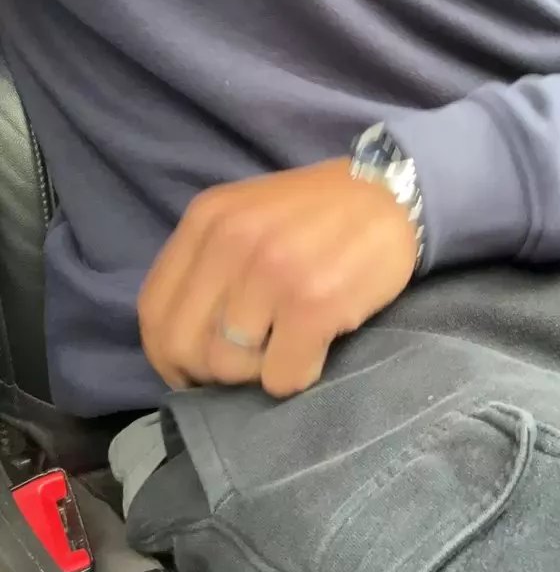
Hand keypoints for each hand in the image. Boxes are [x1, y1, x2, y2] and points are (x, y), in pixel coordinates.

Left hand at [138, 159, 417, 397]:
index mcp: (206, 219)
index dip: (168, 355)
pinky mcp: (314, 303)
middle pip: (183, 346)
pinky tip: (316, 349)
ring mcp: (272, 272)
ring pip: (229, 367)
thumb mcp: (248, 216)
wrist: (393, 194)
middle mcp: (231, 241)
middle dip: (211, 371)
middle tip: (248, 362)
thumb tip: (183, 342)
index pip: (153, 310)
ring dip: (258, 373)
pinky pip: (281, 377)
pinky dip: (297, 377)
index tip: (193, 371)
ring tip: (288, 345)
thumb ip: (210, 263)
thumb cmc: (320, 214)